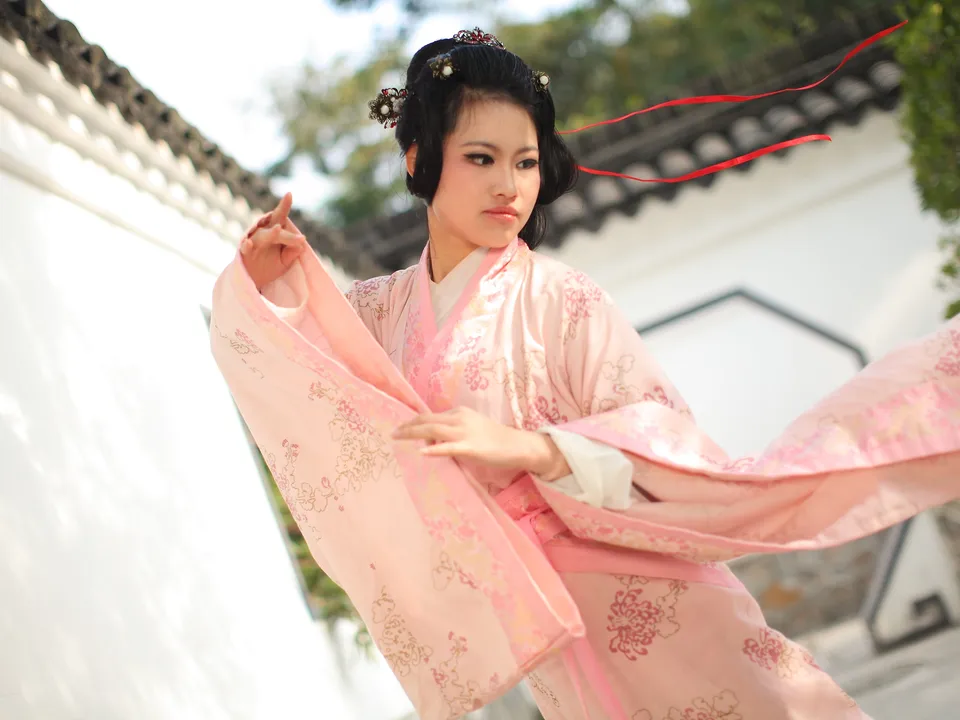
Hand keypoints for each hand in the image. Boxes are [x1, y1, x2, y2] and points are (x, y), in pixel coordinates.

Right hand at [239, 192, 307, 289]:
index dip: (284, 206)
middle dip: (282, 217)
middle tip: (295, 221)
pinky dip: (246, 245)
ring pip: (261, 236)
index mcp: (273, 233)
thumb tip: (301, 245)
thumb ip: (292, 253)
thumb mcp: (284, 262)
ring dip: (270, 234)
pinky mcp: (244, 254)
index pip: (280, 218)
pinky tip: (249, 244)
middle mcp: (262, 234)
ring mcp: (252, 243)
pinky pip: (244, 248)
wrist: (253, 282)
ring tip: (278, 229)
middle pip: (274, 225)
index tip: (289, 194)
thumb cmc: (269, 267)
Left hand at [392, 407, 570, 479]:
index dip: (416, 422)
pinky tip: (421, 452)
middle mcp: (459, 418)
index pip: (431, 416)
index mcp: (459, 413)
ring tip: (397, 437)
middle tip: (393, 432)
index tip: (403, 429)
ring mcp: (464, 432)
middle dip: (408, 425)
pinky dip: (434, 449)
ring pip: (433, 429)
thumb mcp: (471, 429)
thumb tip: (433, 442)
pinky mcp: (470, 447)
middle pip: (427, 419)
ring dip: (412, 433)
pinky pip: (448, 447)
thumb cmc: (495, 440)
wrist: (517, 445)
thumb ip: (453, 433)